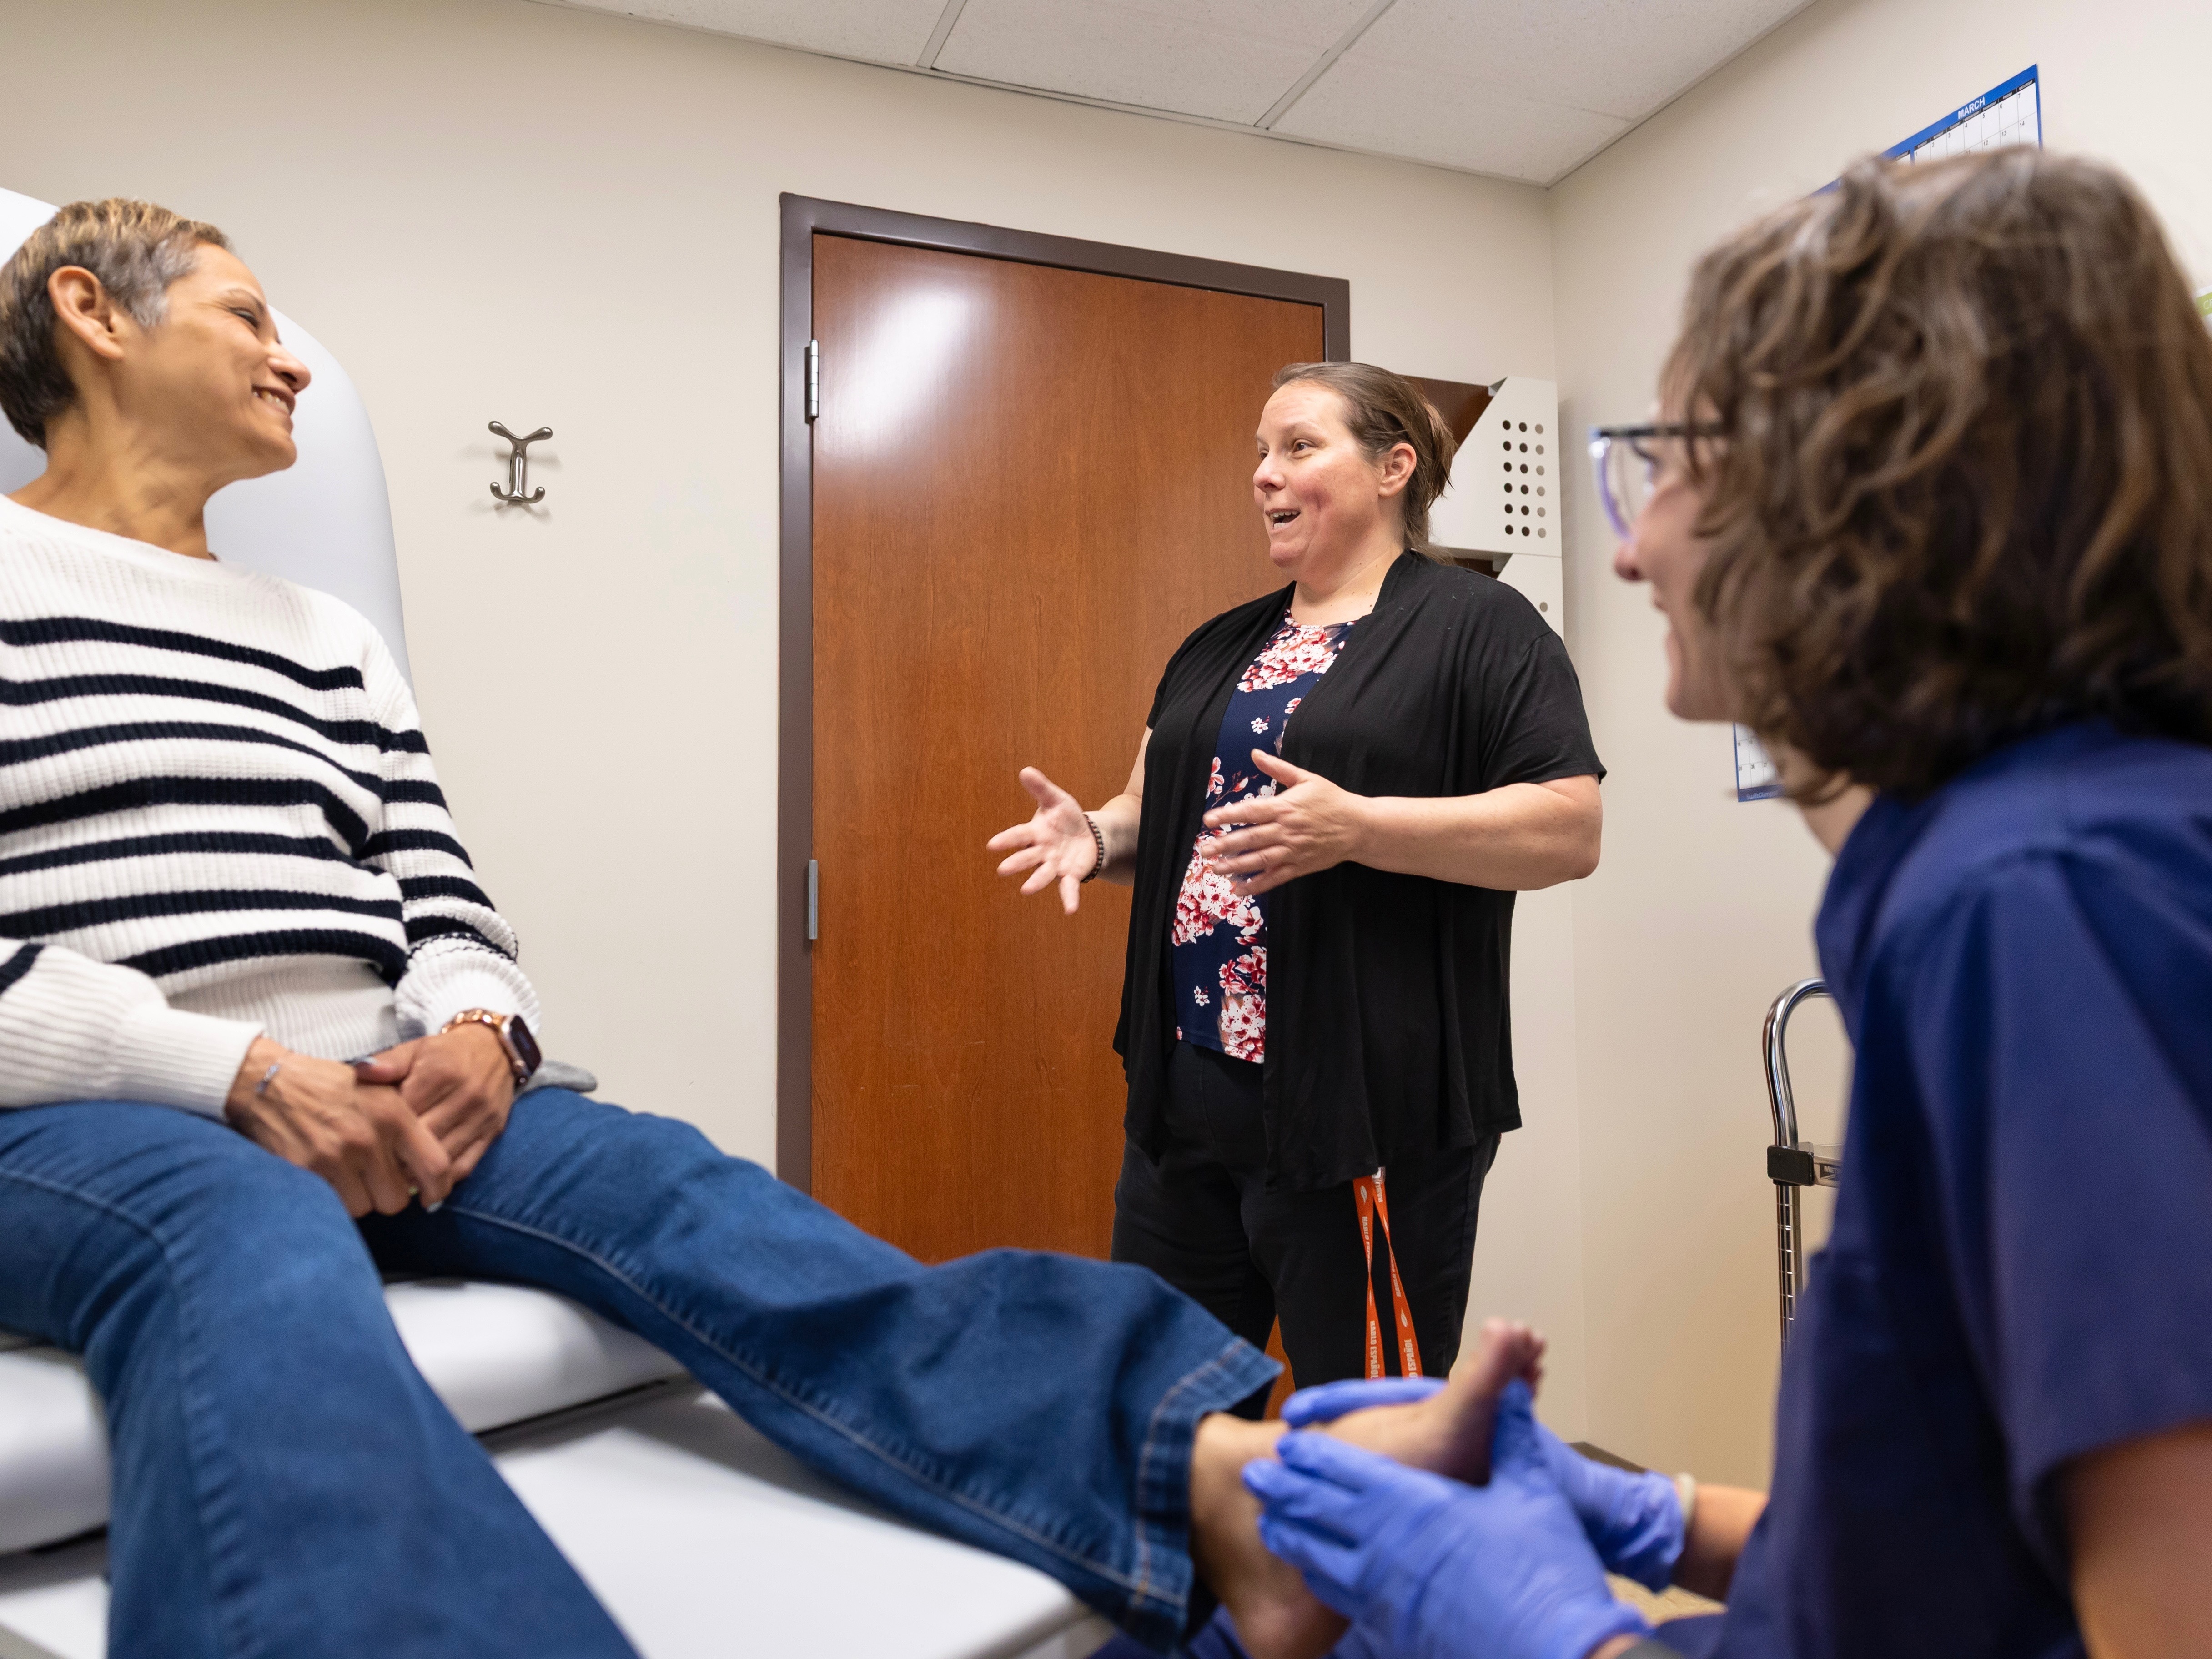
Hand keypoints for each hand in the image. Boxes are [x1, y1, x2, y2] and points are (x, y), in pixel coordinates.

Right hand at [225, 1036, 451, 1216]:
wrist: (272, 1083)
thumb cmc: (330, 1087)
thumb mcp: (380, 1089)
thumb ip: (407, 1125)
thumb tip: (432, 1168)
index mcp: (394, 1115)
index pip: (436, 1165)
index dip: (438, 1189)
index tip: (432, 1196)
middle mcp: (370, 1138)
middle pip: (397, 1198)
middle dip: (388, 1195)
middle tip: (377, 1181)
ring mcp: (337, 1157)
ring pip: (365, 1207)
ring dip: (360, 1199)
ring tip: (349, 1176)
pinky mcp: (308, 1171)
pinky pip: (335, 1206)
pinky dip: (335, 1200)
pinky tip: (329, 1179)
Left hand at [355, 1023, 515, 1188]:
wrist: (496, 1050)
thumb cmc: (446, 1053)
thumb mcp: (416, 1049)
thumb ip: (388, 1062)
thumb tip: (360, 1072)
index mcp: (441, 1073)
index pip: (406, 1111)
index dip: (382, 1129)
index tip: (365, 1140)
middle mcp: (466, 1095)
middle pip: (425, 1137)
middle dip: (397, 1154)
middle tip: (373, 1166)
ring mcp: (482, 1116)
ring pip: (445, 1156)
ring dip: (417, 1173)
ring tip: (392, 1180)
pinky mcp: (493, 1131)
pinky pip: (466, 1164)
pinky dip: (443, 1178)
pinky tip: (423, 1184)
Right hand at [986, 767, 1098, 914]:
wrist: (1087, 836)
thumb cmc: (1066, 818)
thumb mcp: (1056, 800)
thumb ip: (1041, 788)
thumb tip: (1025, 771)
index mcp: (1035, 833)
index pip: (1018, 835)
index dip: (1006, 840)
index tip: (992, 845)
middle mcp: (1041, 852)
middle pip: (1027, 857)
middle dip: (1016, 863)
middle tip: (1002, 869)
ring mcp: (1055, 865)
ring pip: (1043, 874)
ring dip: (1035, 882)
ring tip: (1026, 890)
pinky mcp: (1070, 874)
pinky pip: (1069, 888)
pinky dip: (1069, 899)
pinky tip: (1070, 910)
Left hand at [1201, 751, 1366, 895]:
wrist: (1359, 826)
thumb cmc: (1331, 800)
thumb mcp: (1307, 778)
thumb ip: (1278, 768)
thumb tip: (1255, 753)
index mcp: (1285, 807)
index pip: (1251, 812)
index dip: (1228, 816)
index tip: (1208, 820)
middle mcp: (1286, 830)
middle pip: (1251, 838)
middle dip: (1225, 845)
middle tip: (1204, 850)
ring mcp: (1292, 851)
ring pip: (1260, 860)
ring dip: (1235, 866)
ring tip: (1215, 868)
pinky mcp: (1299, 867)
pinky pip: (1274, 878)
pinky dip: (1256, 885)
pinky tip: (1238, 889)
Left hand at [1244, 1381, 1650, 1658]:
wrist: (1560, 1650)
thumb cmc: (1546, 1567)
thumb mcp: (1531, 1489)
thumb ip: (1511, 1433)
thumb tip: (1510, 1387)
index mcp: (1416, 1505)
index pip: (1349, 1472)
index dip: (1315, 1456)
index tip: (1287, 1441)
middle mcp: (1389, 1548)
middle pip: (1321, 1513)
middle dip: (1286, 1492)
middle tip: (1255, 1476)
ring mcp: (1387, 1594)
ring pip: (1322, 1561)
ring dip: (1294, 1537)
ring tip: (1271, 1525)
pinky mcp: (1396, 1629)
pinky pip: (1345, 1599)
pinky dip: (1323, 1580)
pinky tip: (1317, 1575)